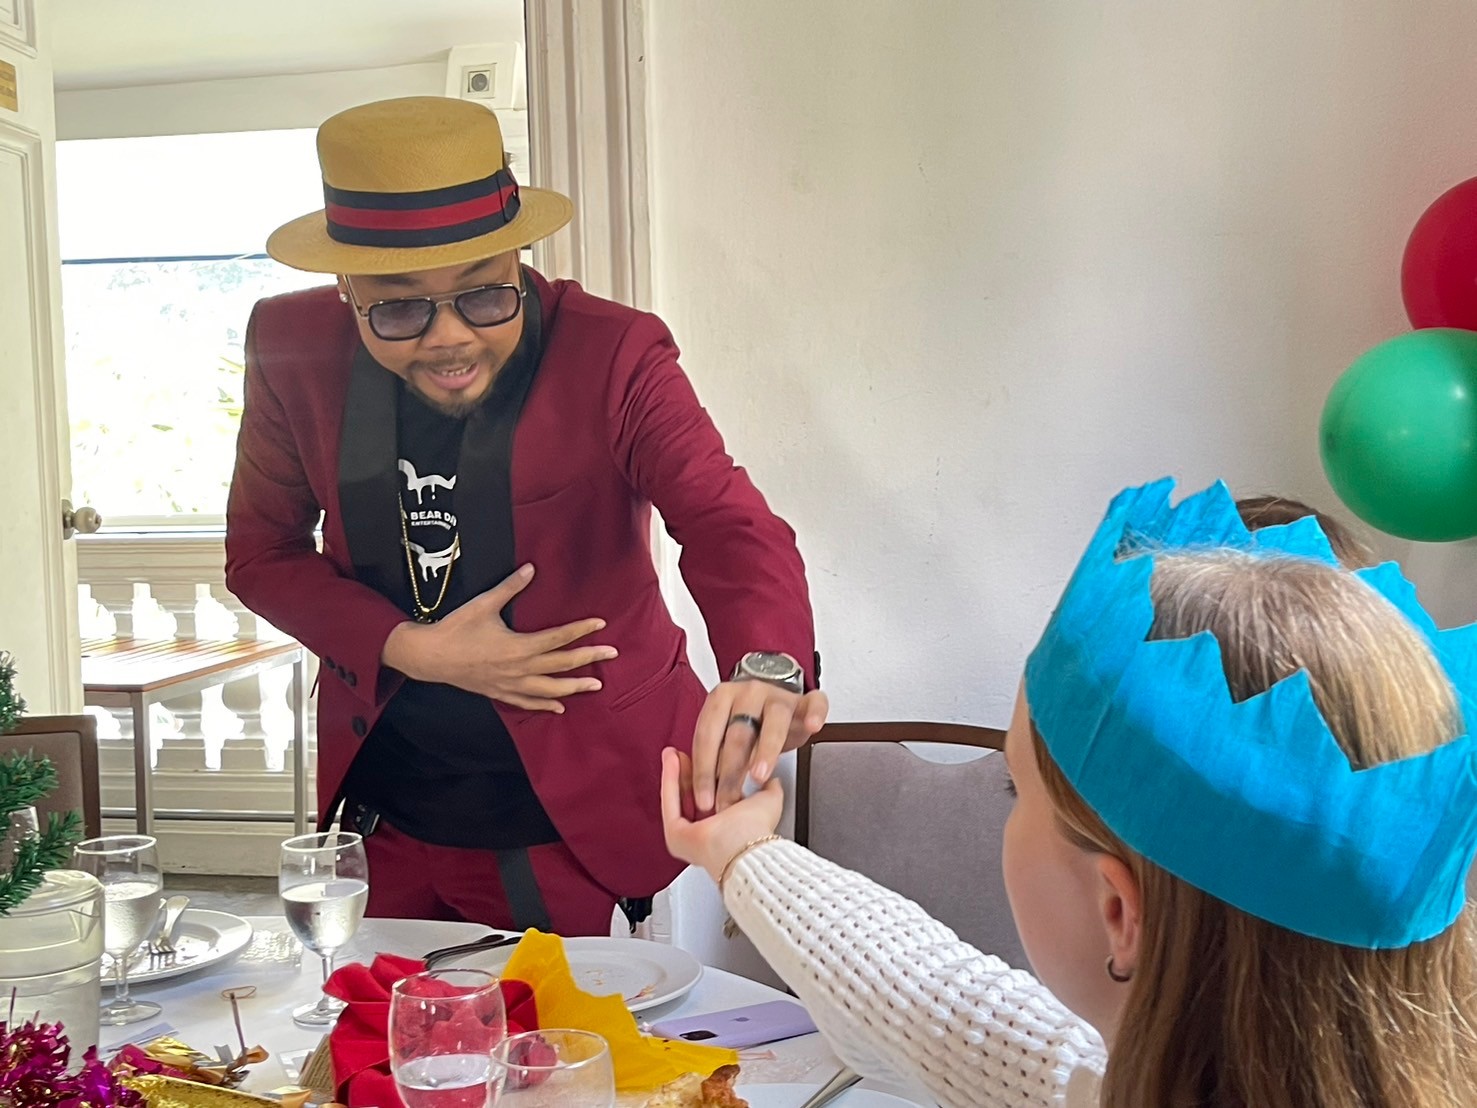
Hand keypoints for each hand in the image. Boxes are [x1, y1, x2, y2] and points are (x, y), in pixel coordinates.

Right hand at [382, 564, 616, 712]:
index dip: (580, 630)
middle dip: (589, 659)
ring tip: (596, 685)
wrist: (429, 657)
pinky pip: (528, 702)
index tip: (600, 624)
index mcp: (518, 646)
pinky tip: (559, 707)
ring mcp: (510, 684)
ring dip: (575, 687)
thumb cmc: (456, 628)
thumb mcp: (484, 604)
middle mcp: (519, 669)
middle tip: (612, 654)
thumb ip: (510, 588)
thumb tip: (530, 568)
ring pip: (550, 690)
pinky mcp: (499, 693)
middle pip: (562, 665)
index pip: (558, 638)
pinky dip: (546, 705)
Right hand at [660, 748, 783, 882]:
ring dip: (673, 773)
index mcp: (725, 828)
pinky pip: (669, 802)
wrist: (745, 845)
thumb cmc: (755, 830)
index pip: (710, 795)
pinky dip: (669, 779)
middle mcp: (704, 834)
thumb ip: (769, 789)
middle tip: (682, 751)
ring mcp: (687, 836)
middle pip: (690, 795)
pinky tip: (671, 761)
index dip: (706, 773)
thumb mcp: (768, 800)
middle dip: (685, 770)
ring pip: (677, 798)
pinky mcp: (675, 834)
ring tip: (672, 752)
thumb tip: (773, 780)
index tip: (705, 755)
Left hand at [691, 680, 828, 811]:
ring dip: (766, 751)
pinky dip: (815, 715)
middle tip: (728, 801)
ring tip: (759, 776)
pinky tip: (813, 727)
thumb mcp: (723, 734)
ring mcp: (779, 696)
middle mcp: (749, 693)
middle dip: (731, 773)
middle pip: (738, 734)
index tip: (704, 799)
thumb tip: (702, 794)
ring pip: (773, 723)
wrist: (773, 698)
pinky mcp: (806, 701)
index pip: (707, 736)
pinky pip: (814, 704)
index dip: (704, 770)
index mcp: (721, 698)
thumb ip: (713, 755)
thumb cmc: (747, 722)